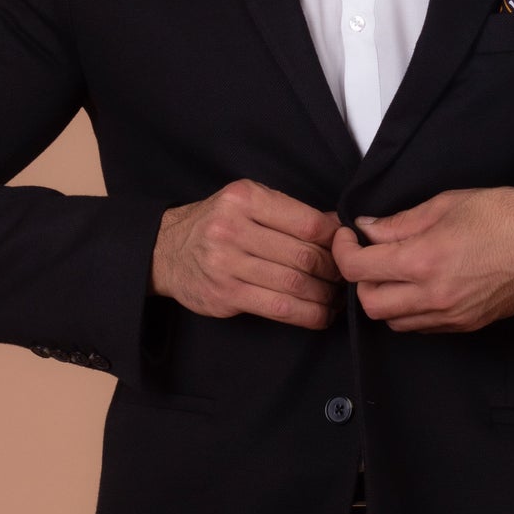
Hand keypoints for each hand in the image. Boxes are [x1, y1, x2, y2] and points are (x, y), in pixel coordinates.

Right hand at [150, 180, 341, 330]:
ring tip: (338, 297)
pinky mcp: (225, 296)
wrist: (165, 250)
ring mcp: (227, 265)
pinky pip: (278, 308)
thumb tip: (338, 226)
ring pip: (294, 284)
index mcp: (245, 199)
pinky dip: (307, 314)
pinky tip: (321, 314)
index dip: (335, 240)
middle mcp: (234, 229)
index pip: (306, 222)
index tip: (348, 248)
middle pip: (303, 256)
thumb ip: (290, 212)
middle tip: (348, 277)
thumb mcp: (249, 202)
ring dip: (325, 295)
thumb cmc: (217, 223)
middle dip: (334, 270)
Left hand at [332, 188, 513, 332]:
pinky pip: (421, 326)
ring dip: (384, 297)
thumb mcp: (446, 203)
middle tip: (370, 255)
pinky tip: (420, 285)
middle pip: (370, 304)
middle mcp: (431, 295)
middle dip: (361, 280)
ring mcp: (449, 316)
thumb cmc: (502, 215)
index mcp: (423, 260)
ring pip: (393, 321)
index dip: (343, 251)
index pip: (359, 269)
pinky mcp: (465, 325)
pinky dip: (409, 310)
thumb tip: (367, 229)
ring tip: (395, 270)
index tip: (348, 237)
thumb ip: (400, 222)